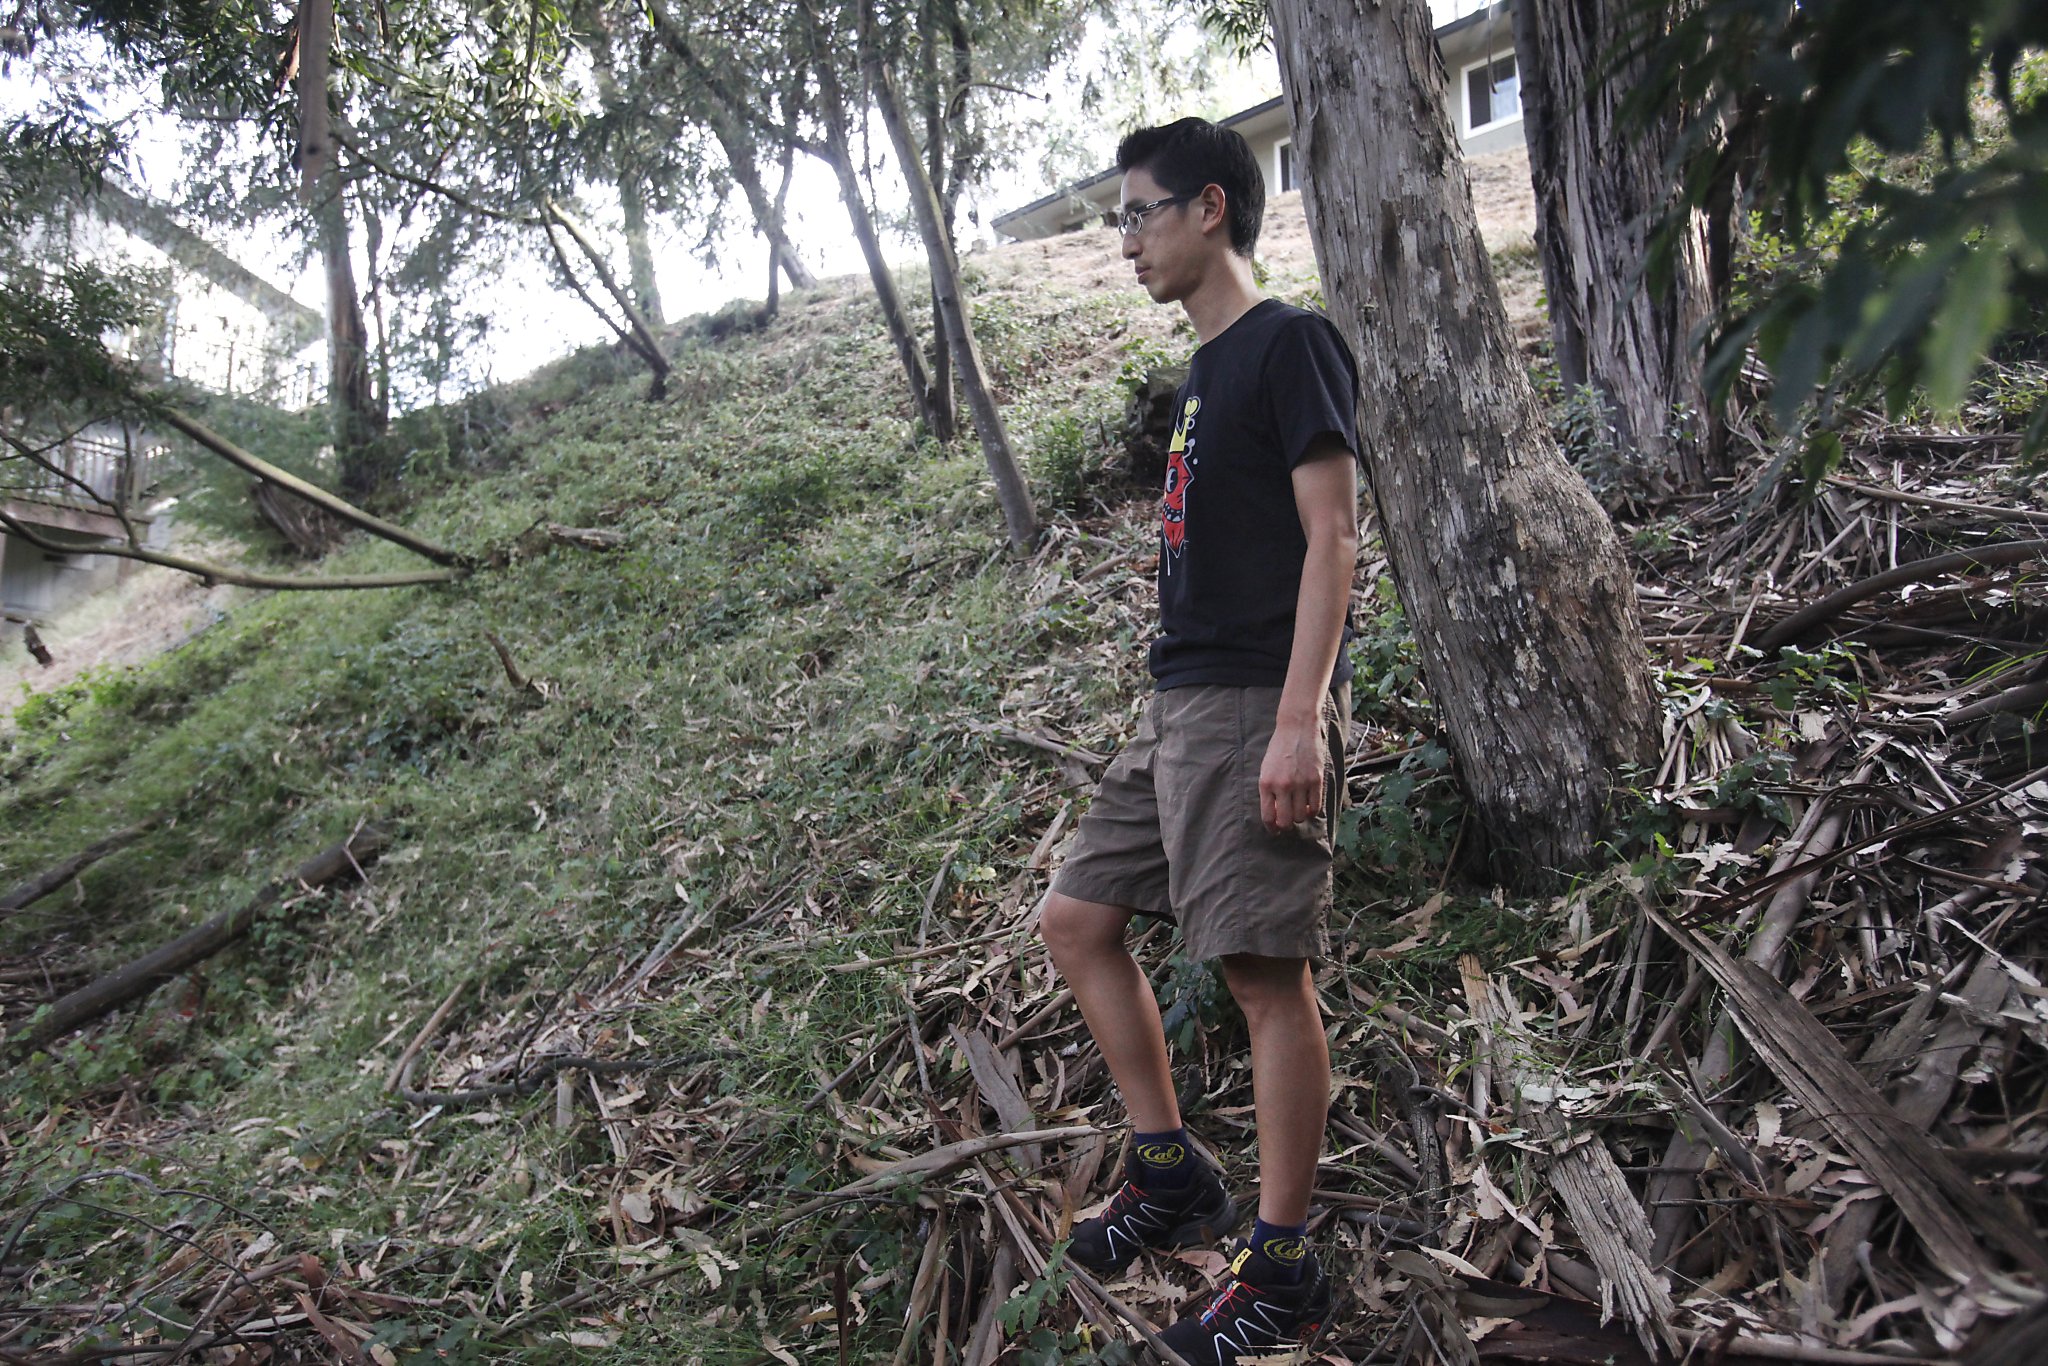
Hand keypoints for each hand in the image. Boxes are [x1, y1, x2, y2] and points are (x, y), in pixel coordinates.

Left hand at [1259, 715, 1327, 833]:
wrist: (1297, 727)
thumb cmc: (1279, 749)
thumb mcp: (1266, 770)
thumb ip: (1269, 792)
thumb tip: (1274, 816)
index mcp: (1266, 784)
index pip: (1268, 817)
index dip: (1271, 828)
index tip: (1274, 830)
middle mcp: (1282, 786)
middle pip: (1285, 821)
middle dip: (1285, 826)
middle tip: (1287, 822)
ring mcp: (1300, 783)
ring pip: (1301, 816)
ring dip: (1299, 817)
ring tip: (1297, 809)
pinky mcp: (1316, 780)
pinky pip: (1315, 807)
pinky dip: (1311, 811)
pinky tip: (1308, 806)